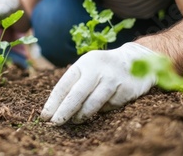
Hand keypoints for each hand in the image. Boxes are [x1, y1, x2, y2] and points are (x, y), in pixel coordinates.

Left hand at [40, 42, 156, 124]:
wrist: (137, 58)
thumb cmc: (103, 67)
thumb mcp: (87, 67)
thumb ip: (74, 83)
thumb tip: (57, 108)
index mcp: (84, 63)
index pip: (64, 84)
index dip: (53, 102)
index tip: (45, 116)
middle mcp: (98, 69)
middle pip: (77, 94)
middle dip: (64, 111)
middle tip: (55, 123)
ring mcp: (113, 79)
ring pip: (93, 103)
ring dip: (82, 115)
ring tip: (74, 121)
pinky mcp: (126, 90)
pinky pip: (109, 106)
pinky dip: (102, 110)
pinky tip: (100, 108)